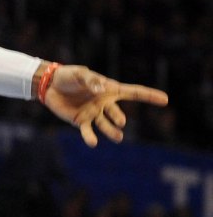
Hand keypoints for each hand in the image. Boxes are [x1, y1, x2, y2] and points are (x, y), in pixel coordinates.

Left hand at [42, 65, 168, 146]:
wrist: (50, 84)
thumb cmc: (68, 76)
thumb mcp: (80, 74)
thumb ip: (91, 80)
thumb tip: (100, 89)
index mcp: (109, 90)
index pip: (133, 93)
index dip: (149, 96)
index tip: (165, 99)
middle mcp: (104, 104)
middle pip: (117, 113)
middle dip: (119, 118)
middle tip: (120, 121)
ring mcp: (93, 114)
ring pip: (106, 126)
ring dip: (112, 133)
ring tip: (117, 137)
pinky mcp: (80, 121)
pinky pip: (88, 132)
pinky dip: (90, 138)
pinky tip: (92, 143)